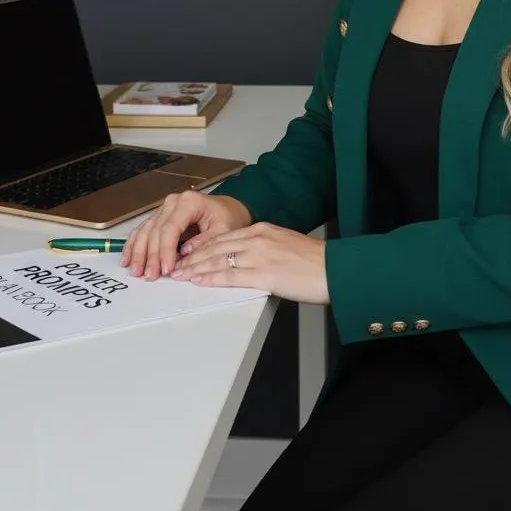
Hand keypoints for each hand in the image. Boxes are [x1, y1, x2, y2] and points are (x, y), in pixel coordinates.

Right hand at [120, 191, 251, 279]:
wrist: (229, 209)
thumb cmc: (228, 218)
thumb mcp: (223, 231)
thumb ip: (204, 243)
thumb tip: (183, 256)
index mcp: (189, 202)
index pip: (171, 227)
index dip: (166, 250)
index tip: (166, 269)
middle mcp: (173, 202)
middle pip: (156, 230)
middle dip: (151, 256)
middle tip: (149, 276)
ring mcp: (164, 208)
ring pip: (145, 231)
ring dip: (139, 252)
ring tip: (136, 272)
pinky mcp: (160, 217)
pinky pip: (143, 230)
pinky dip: (134, 245)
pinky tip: (128, 259)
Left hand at [171, 222, 328, 304]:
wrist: (335, 269)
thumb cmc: (316, 262)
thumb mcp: (287, 244)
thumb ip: (267, 247)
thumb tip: (251, 258)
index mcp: (264, 230)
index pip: (224, 237)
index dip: (203, 246)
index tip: (188, 252)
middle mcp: (258, 238)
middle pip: (216, 247)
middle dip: (193, 257)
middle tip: (175, 264)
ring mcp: (260, 255)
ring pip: (218, 260)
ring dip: (195, 268)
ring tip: (179, 274)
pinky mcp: (264, 274)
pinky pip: (231, 276)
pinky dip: (211, 278)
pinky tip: (198, 281)